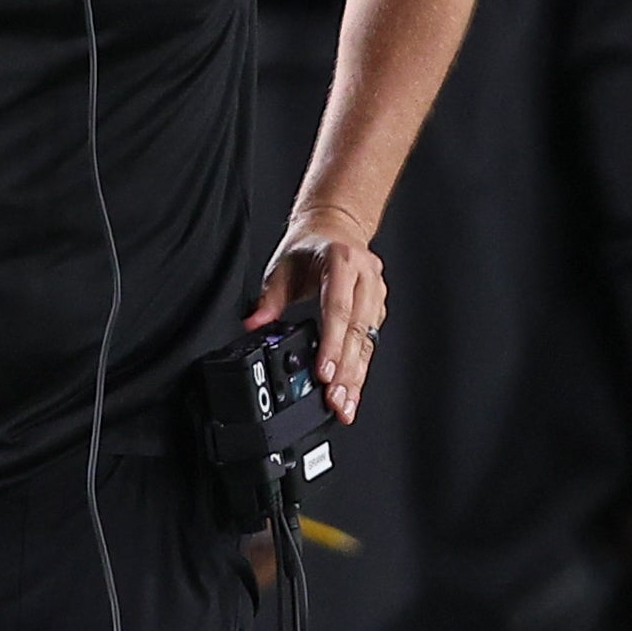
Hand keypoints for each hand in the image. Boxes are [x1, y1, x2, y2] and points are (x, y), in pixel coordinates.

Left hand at [257, 226, 388, 419]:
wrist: (336, 226)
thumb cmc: (310, 245)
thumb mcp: (282, 265)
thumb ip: (269, 298)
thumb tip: (254, 324)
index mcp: (342, 261)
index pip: (338, 308)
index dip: (332, 343)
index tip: (324, 371)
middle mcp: (366, 277)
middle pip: (357, 330)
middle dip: (346, 370)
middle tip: (335, 399)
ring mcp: (376, 294)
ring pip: (368, 341)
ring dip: (356, 376)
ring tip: (344, 404)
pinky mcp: (377, 309)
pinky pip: (370, 342)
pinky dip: (360, 369)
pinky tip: (352, 390)